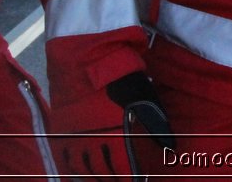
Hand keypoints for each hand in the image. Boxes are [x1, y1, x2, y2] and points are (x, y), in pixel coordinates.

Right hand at [55, 73, 175, 180]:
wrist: (85, 61)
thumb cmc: (120, 78)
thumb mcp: (144, 97)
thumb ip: (157, 123)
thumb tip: (170, 145)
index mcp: (116, 135)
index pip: (124, 168)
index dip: (131, 178)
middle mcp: (93, 141)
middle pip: (102, 172)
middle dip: (112, 180)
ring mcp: (74, 139)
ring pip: (83, 170)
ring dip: (93, 178)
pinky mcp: (60, 133)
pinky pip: (65, 161)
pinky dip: (73, 172)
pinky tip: (78, 176)